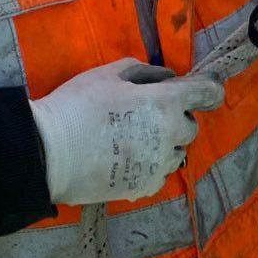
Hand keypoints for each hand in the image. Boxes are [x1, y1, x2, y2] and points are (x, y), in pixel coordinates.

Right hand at [29, 58, 224, 205]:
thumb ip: (143, 71)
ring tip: (136, 141)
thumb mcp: (108, 75)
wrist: (49, 153)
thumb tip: (166, 77)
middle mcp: (171, 134)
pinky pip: (161, 174)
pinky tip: (129, 160)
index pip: (207, 93)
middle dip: (176, 119)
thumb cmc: (78, 106)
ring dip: (166, 145)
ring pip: (178, 152)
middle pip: (190, 127)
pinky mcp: (146, 185)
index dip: (208, 89)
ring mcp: (160, 163)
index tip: (202, 91)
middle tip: (148, 116)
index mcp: (166, 102)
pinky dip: (152, 166)